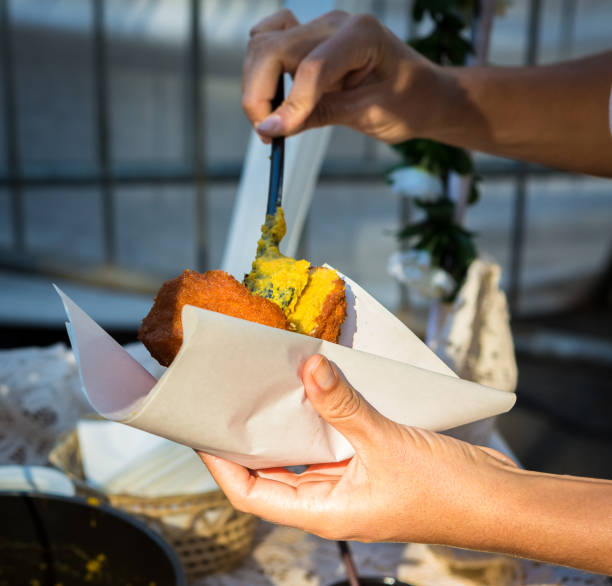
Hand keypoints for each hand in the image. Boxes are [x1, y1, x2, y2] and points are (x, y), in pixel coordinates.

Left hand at [198, 354, 515, 543]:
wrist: (498, 499)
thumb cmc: (446, 490)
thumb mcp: (386, 442)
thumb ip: (343, 405)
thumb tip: (307, 368)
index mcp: (324, 511)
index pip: (252, 494)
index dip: (221, 465)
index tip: (202, 430)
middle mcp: (329, 499)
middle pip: (270, 471)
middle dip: (247, 438)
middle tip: (230, 398)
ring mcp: (348, 481)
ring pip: (300, 452)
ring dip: (284, 422)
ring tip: (265, 385)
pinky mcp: (366, 462)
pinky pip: (330, 437)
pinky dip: (318, 414)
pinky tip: (313, 385)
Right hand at [243, 9, 442, 143]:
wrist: (426, 94)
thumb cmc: (408, 103)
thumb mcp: (367, 115)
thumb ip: (318, 115)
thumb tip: (271, 127)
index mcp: (360, 35)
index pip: (309, 68)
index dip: (287, 106)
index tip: (271, 136)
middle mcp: (336, 22)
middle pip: (272, 48)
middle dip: (258, 94)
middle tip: (266, 133)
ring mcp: (321, 27)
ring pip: (263, 43)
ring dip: (255, 82)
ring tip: (269, 119)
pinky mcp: (311, 38)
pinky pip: (271, 40)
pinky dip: (261, 68)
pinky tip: (274, 95)